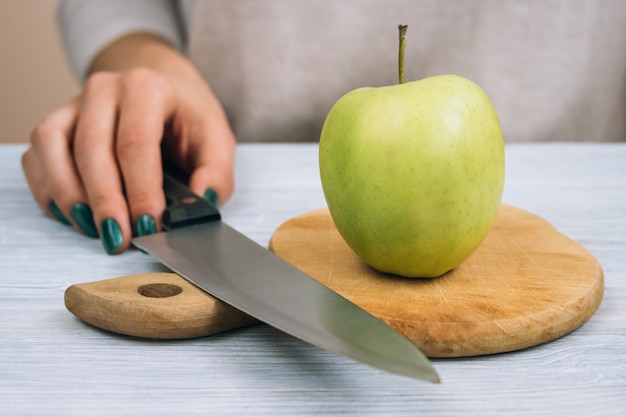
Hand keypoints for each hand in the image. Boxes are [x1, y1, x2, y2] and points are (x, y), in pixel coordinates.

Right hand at [22, 65, 235, 254]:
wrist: (163, 90)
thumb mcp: (216, 140)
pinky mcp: (56, 124)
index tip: (149, 227)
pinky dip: (49, 191)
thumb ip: (216, 174)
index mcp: (148, 88)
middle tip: (119, 240)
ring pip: (53, 149)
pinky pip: (37, 157)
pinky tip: (74, 215)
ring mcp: (74, 104)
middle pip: (91, 149)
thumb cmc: (188, 118)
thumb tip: (202, 203)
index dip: (140, 191)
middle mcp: (105, 90)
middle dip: (105, 203)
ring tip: (94, 230)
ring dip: (70, 197)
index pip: (136, 143)